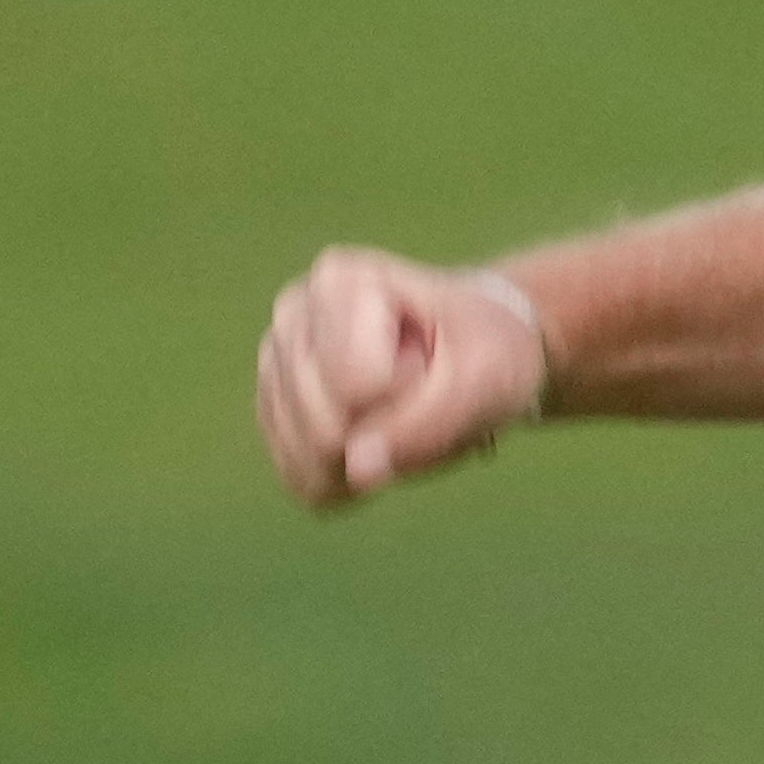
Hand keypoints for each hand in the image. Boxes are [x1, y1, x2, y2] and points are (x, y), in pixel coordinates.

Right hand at [256, 247, 547, 508]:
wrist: (479, 350)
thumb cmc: (487, 347)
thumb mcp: (488, 376)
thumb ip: (430, 421)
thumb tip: (357, 471)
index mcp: (338, 282)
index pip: (357, 386)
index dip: (410, 392)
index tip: (434, 355)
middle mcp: (293, 318)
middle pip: (327, 429)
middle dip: (392, 428)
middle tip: (424, 385)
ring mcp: (276, 368)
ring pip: (312, 461)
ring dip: (376, 457)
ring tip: (403, 407)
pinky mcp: (276, 417)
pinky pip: (306, 481)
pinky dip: (357, 478)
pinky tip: (381, 439)